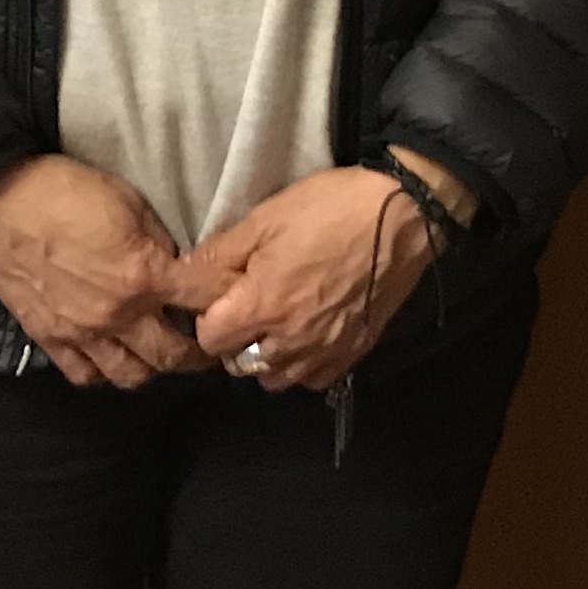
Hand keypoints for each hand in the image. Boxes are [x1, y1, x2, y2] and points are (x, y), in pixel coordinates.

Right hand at [0, 154, 209, 387]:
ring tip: (161, 353)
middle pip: (175, 357)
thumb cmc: (64, 191)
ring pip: (132, 376)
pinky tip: (113, 356)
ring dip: (154, 369)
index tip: (242, 305)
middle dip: (201, 355)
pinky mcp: (50, 339)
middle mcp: (118, 315)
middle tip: (210, 346)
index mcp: (143, 275)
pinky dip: (105, 372)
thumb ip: (158, 241)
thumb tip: (177, 265)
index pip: (205, 301)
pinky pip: (85, 376)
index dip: (230, 303)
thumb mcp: (128, 201)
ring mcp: (82, 334)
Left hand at [179, 151, 466, 393]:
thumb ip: (221, 252)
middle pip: (239, 365)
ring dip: (266, 357)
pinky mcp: (354, 353)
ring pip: (275, 378)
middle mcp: (290, 340)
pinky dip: (302, 365)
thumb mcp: (266, 217)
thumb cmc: (329, 209)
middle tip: (246, 308)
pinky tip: (306, 336)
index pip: (210, 340)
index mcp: (263, 305)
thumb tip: (184, 272)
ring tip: (275, 324)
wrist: (403, 215)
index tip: (219, 298)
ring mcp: (325, 351)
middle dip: (234, 341)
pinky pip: (313, 379)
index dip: (207, 318)